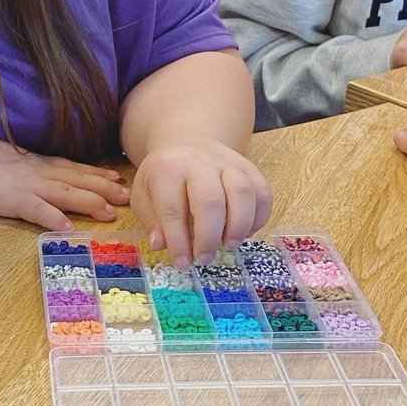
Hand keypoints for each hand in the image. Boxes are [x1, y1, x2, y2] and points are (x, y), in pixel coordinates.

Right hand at [0, 131, 130, 230]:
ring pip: (66, 194)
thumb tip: (30, 174)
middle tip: (128, 197)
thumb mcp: (5, 160)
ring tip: (110, 213)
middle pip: (78, 180)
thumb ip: (22, 168)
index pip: (72, 168)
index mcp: (36, 164)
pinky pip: (37, 211)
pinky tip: (69, 229)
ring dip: (90, 202)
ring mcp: (27, 186)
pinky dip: (53, 219)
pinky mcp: (13, 200)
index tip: (117, 177)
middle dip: (105, 188)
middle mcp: (38, 174)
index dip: (96, 173)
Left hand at [130, 136, 270, 268]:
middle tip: (205, 258)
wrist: (187, 141)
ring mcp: (227, 162)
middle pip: (210, 200)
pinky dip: (259, 217)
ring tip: (229, 245)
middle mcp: (199, 162)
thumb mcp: (144, 193)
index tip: (183, 264)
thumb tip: (160, 245)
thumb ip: (151, 220)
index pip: (173, 208)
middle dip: (209, 236)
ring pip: (242, 193)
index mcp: (167, 169)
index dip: (178, 241)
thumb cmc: (164, 174)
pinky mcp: (248, 167)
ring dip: (238, 226)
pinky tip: (247, 232)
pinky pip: (262, 192)